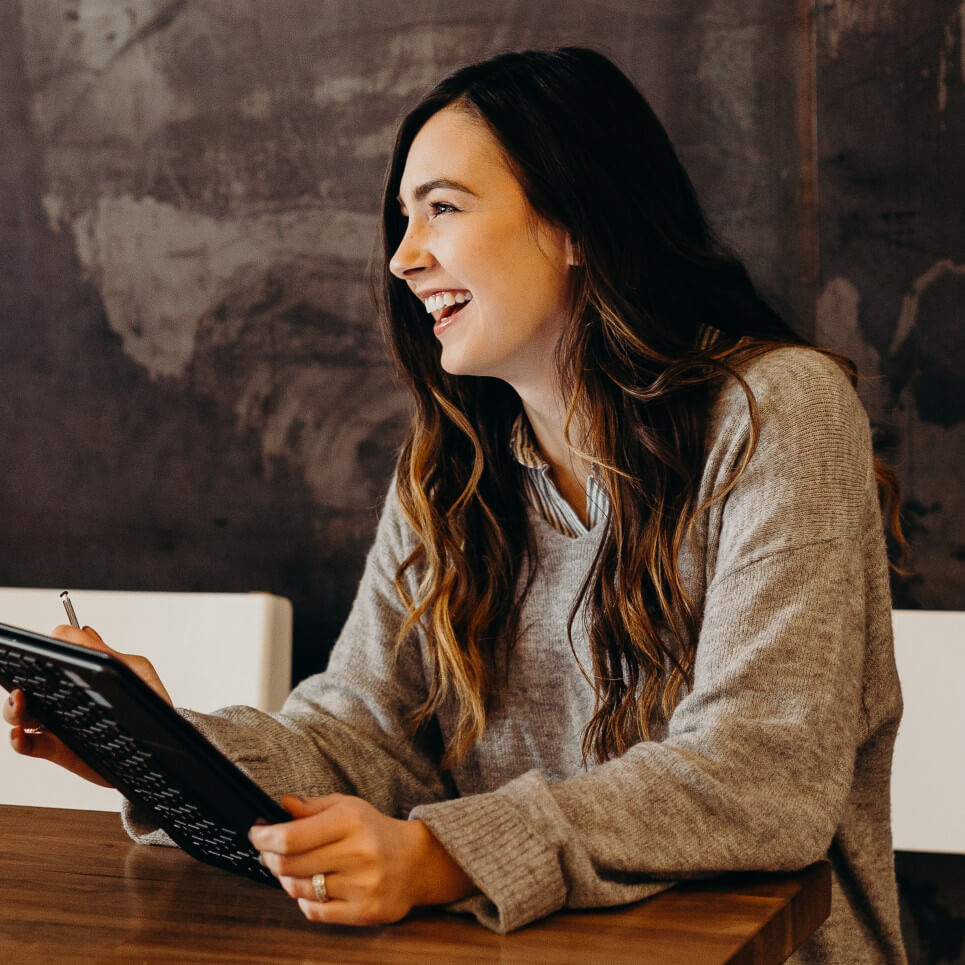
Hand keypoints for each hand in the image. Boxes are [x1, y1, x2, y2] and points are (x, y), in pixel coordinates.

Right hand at [3, 624, 172, 785]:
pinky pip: (27, 744)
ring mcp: (58, 721)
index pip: (54, 655)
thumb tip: (83, 631)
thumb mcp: (137, 671)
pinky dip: (17, 739)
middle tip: (24, 680)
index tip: (46, 650)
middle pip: (29, 682)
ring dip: (13, 706)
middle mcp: (65, 695)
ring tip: (21, 700)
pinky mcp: (56, 748)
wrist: (160, 743)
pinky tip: (21, 732)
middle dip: (19, 678)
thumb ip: (110, 654)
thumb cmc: (150, 701)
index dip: (46, 649)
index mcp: (82, 673)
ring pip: (21, 712)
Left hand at [249, 794, 475, 925]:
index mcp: (351, 821)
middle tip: (267, 852)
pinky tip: (312, 886)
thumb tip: (281, 806)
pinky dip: (304, 900)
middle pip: (288, 865)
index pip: (290, 837)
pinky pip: (314, 911)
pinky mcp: (364, 912)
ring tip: (293, 869)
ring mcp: (362, 885)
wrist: (415, 861)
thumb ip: (312, 807)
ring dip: (286, 879)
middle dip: (269, 858)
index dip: (264, 838)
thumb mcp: (347, 807)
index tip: (256, 834)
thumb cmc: (374, 830)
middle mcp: (357, 853)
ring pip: (298, 889)